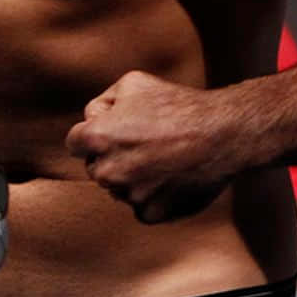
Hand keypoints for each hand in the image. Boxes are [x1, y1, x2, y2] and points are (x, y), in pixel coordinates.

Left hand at [65, 70, 236, 223]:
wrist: (222, 134)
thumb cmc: (178, 105)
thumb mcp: (133, 83)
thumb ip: (102, 102)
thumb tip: (92, 120)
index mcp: (99, 137)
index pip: (74, 143)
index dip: (92, 134)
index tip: (113, 131)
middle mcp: (109, 171)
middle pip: (95, 167)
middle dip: (110, 156)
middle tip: (142, 142)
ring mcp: (130, 195)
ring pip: (118, 188)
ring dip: (130, 177)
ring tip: (159, 157)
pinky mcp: (152, 212)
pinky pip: (139, 206)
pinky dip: (150, 195)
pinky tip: (168, 176)